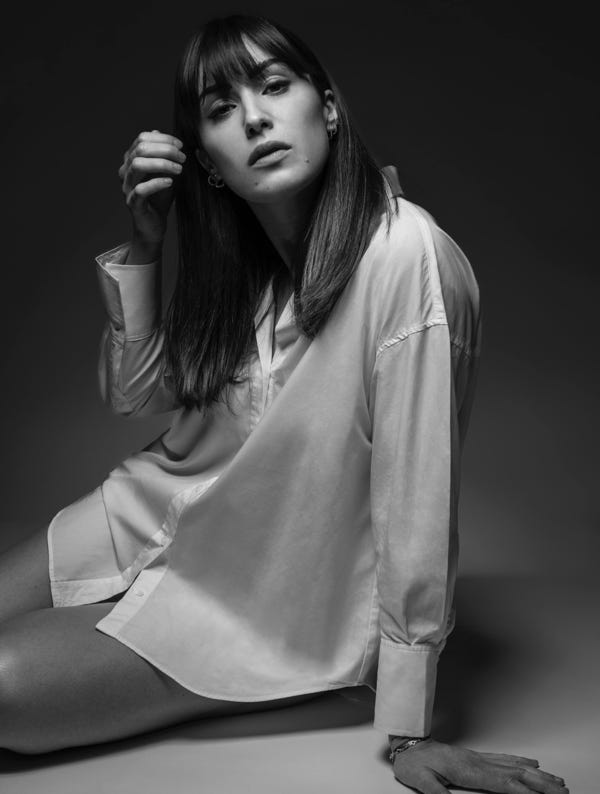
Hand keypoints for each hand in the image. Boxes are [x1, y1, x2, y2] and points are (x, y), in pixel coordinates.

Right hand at [118, 129, 185, 247]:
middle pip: (140, 149)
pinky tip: (170, 182)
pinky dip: (157, 183)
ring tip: (179, 169)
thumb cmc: (160, 198)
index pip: (142, 139)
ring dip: (162, 164)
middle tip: (182, 157)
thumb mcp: (165, 173)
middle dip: (165, 150)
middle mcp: (125, 171)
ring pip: (138, 165)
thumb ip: (162, 155)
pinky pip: (141, 189)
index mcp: (131, 161)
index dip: (163, 139)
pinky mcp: (132, 203)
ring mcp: (127, 187)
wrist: (154, 224)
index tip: (180, 145)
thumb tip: (160, 133)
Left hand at [391, 739, 567, 792]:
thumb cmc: (413, 763)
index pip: (502, 783)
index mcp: (467, 770)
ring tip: (556, 781)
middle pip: (516, 774)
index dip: (524, 791)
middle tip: (563, 791)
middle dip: (541, 783)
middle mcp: (477, 762)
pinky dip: (522, 762)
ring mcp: (478, 758)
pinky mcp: (475, 757)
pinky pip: (503, 759)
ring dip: (537, 774)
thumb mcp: (421, 782)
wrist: (407, 743)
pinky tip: (532, 764)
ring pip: (513, 766)